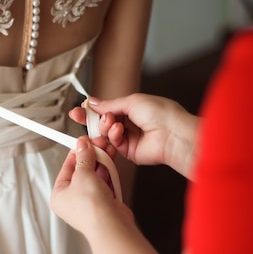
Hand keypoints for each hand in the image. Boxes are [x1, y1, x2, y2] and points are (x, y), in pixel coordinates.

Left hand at [51, 137, 133, 238]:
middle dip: (92, 157)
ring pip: (95, 176)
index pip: (66, 167)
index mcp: (59, 195)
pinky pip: (105, 184)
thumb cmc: (90, 209)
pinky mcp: (104, 204)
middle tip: (98, 145)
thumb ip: (84, 157)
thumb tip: (82, 146)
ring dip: (102, 163)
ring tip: (107, 151)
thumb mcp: (83, 174)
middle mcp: (73, 200)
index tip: (84, 142)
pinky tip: (112, 164)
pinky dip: (109, 174)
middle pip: (82, 171)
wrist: (110, 225)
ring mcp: (89, 203)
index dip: (77, 153)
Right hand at [70, 93, 199, 177]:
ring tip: (110, 122)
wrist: (173, 134)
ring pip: (106, 134)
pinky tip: (118, 131)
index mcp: (132, 108)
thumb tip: (93, 102)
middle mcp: (129, 124)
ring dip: (105, 126)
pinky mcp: (129, 152)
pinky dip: (113, 136)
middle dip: (91, 119)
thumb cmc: (162, 114)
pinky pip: (113, 144)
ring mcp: (129, 138)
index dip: (92, 109)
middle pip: (103, 122)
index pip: (107, 109)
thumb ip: (110, 104)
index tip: (80, 109)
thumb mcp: (132, 101)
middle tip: (79, 116)